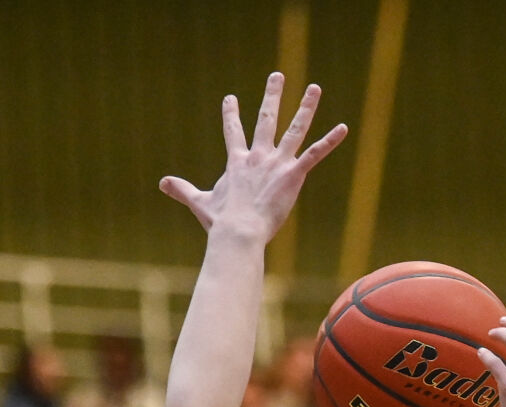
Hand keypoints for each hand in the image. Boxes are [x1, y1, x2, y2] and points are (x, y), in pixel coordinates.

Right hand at [160, 73, 347, 242]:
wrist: (238, 232)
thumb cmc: (220, 223)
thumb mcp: (200, 203)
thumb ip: (182, 190)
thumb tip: (162, 183)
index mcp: (238, 162)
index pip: (233, 131)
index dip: (231, 114)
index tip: (230, 98)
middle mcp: (258, 156)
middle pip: (266, 119)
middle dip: (272, 96)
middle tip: (277, 75)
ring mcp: (277, 163)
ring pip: (294, 129)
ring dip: (306, 107)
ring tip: (314, 88)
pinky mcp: (294, 174)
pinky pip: (315, 154)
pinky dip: (330, 141)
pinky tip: (343, 128)